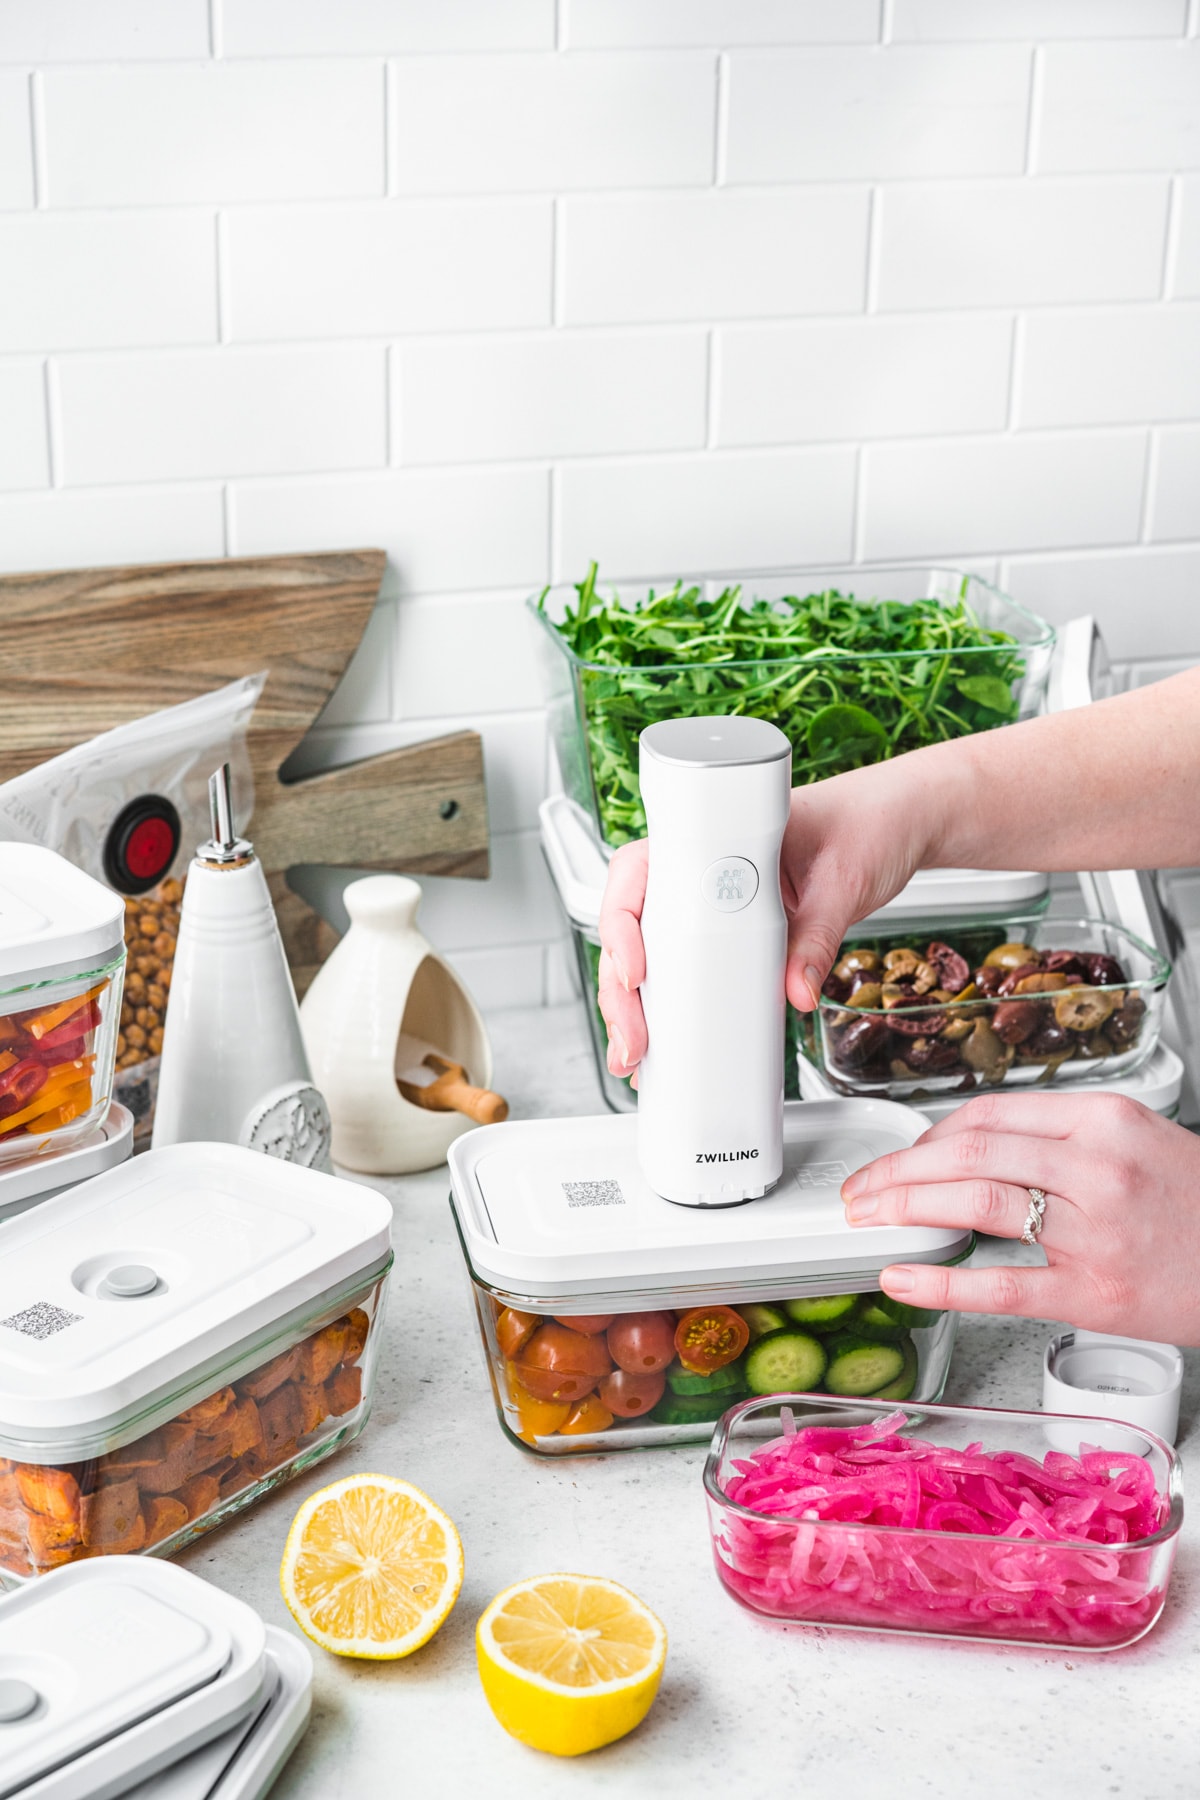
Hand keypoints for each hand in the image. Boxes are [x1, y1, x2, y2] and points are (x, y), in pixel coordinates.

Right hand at [597, 757, 934, 1079]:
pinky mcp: (738, 930)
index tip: (636, 973)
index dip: (623, 926)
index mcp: (714, 833)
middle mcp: (703, 866)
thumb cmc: (868, 820)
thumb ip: (818, 935)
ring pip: (654, 952)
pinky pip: (692, 966)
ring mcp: (715, 900)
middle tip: (633, 1039)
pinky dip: (674, 1006)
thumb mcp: (844, 880)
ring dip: (635, 1005)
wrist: (901, 821)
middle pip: (635, 927)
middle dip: (620, 989)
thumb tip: (795, 992)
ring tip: (636, 1056)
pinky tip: (664, 1043)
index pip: (638, 873)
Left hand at [840, 1091, 1199, 1346]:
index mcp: (1106, 1119)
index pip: (991, 1113)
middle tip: (861, 1186)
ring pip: (976, 1201)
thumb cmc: (1199, 1208)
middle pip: (969, 1151)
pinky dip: (940, 1282)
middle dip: (898, 1168)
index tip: (901, 1154)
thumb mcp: (1140, 1141)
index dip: (929, 1134)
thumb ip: (1064, 1139)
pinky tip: (901, 1279)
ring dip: (904, 1205)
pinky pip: (1001, 1284)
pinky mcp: (1094, 1292)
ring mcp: (1094, 1230)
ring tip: (867, 1216)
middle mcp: (1097, 1166)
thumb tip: (976, 1147)